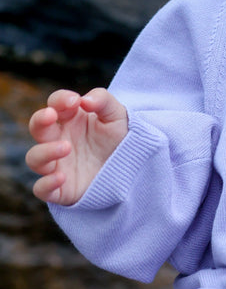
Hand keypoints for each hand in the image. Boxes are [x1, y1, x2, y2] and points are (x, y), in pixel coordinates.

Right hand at [27, 88, 128, 205]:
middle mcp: (58, 139)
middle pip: (37, 127)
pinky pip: (41, 188)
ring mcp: (57, 164)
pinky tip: (61, 177)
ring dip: (46, 151)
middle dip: (39, 120)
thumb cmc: (117, 137)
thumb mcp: (116, 115)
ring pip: (34, 157)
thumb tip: (84, 100)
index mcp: (70, 119)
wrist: (128, 167)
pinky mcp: (60, 188)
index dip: (60, 99)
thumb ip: (102, 100)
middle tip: (51, 115)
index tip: (74, 101)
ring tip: (67, 147)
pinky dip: (46, 184)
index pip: (55, 103)